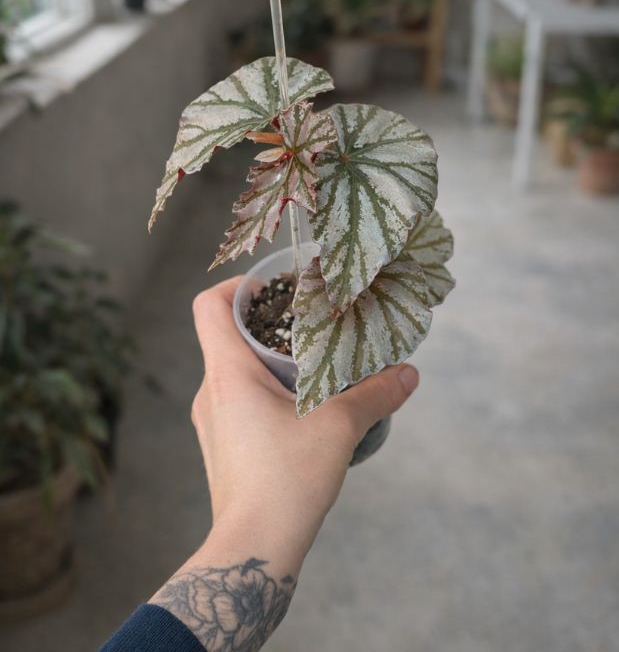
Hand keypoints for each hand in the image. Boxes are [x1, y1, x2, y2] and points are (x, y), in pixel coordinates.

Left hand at [190, 276, 419, 572]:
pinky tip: (302, 409)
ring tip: (311, 366)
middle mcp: (210, 392)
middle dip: (267, 323)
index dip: (236, 285)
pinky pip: (238, 401)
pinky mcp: (222, 445)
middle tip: (308, 325)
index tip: (274, 288)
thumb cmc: (286, 481)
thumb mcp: (339, 428)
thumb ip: (375, 394)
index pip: (209, 306)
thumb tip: (409, 374)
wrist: (253, 549)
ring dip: (269, 361)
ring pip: (234, 371)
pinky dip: (265, 391)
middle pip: (226, 335)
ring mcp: (212, 421)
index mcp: (227, 374)